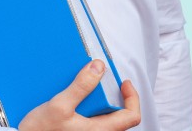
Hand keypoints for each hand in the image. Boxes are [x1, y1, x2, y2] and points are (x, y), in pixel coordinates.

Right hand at [17, 59, 141, 130]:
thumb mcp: (59, 106)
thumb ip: (81, 86)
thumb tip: (98, 68)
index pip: (131, 116)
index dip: (132, 97)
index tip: (124, 83)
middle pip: (118, 116)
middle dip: (112, 97)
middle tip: (101, 83)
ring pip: (104, 119)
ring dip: (98, 103)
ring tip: (83, 91)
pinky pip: (90, 122)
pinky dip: (87, 110)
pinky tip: (71, 102)